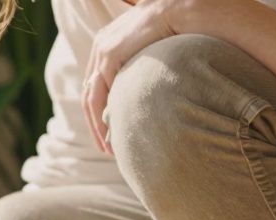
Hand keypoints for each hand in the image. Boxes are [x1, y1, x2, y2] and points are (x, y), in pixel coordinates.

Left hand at [83, 0, 180, 153]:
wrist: (186, 10)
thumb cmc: (179, 34)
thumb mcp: (153, 58)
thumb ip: (142, 75)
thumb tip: (144, 101)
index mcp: (108, 45)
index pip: (97, 88)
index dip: (100, 116)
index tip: (110, 139)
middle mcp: (101, 45)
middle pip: (90, 95)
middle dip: (96, 126)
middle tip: (107, 150)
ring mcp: (103, 47)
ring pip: (92, 97)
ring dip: (99, 126)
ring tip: (110, 148)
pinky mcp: (110, 51)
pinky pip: (101, 92)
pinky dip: (104, 116)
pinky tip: (115, 132)